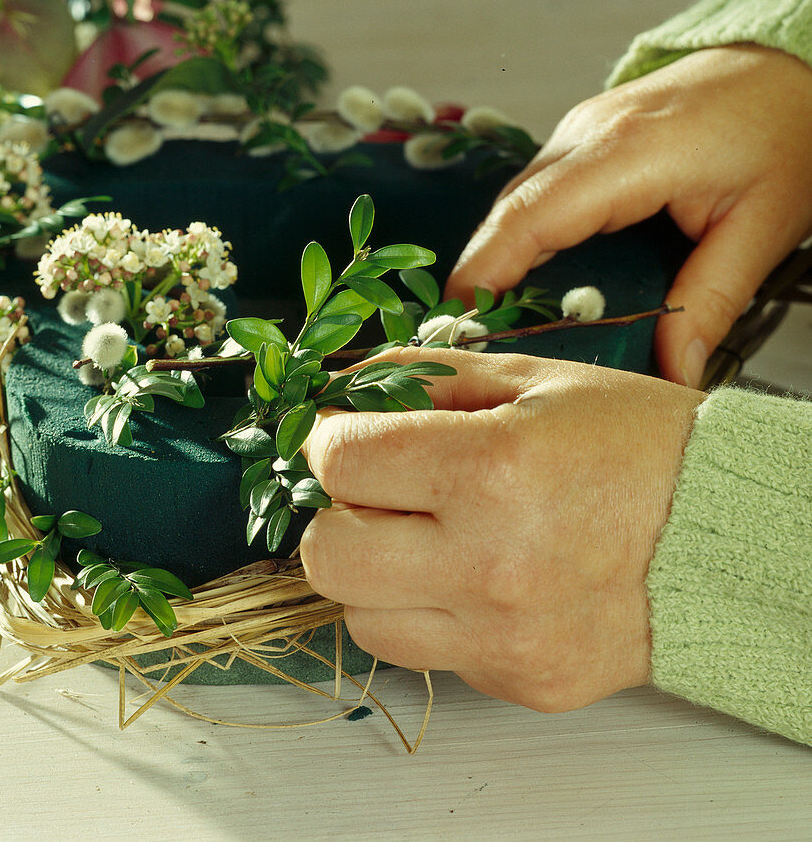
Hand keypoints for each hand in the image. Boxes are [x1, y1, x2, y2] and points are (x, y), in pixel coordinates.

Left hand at [300, 346, 703, 711]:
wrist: (730, 534)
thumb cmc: (642, 446)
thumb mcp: (535, 377)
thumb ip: (426, 377)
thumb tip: (345, 390)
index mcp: (493, 469)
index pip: (341, 462)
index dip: (330, 441)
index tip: (346, 437)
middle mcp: (492, 564)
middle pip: (327, 556)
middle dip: (336, 513)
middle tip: (375, 492)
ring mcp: (505, 636)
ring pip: (362, 619)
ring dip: (375, 573)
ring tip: (430, 537)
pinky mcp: (521, 682)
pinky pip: (428, 654)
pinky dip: (431, 614)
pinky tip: (479, 577)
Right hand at [446, 45, 811, 384]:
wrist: (791, 67)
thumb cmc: (787, 132)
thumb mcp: (763, 227)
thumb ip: (710, 301)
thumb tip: (674, 371)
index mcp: (629, 152)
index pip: (530, 216)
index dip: (486, 270)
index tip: (459, 320)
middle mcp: (590, 132)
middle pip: (509, 210)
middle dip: (481, 274)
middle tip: (470, 336)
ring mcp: (583, 127)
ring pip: (517, 199)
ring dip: (500, 255)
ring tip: (495, 316)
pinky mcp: (586, 133)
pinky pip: (537, 188)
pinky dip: (524, 232)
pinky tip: (533, 275)